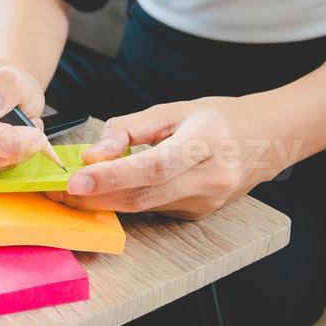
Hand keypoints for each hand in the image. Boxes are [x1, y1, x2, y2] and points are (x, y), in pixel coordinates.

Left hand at [50, 97, 279, 219]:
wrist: (266, 140)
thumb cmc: (218, 118)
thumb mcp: (174, 109)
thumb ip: (129, 129)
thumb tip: (94, 154)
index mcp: (207, 142)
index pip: (154, 166)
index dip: (113, 176)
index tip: (77, 180)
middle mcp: (211, 178)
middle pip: (144, 196)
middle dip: (96, 196)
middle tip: (59, 192)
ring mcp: (207, 203)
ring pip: (145, 207)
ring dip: (106, 200)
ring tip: (74, 189)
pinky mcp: (198, 216)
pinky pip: (154, 209)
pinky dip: (127, 200)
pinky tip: (110, 189)